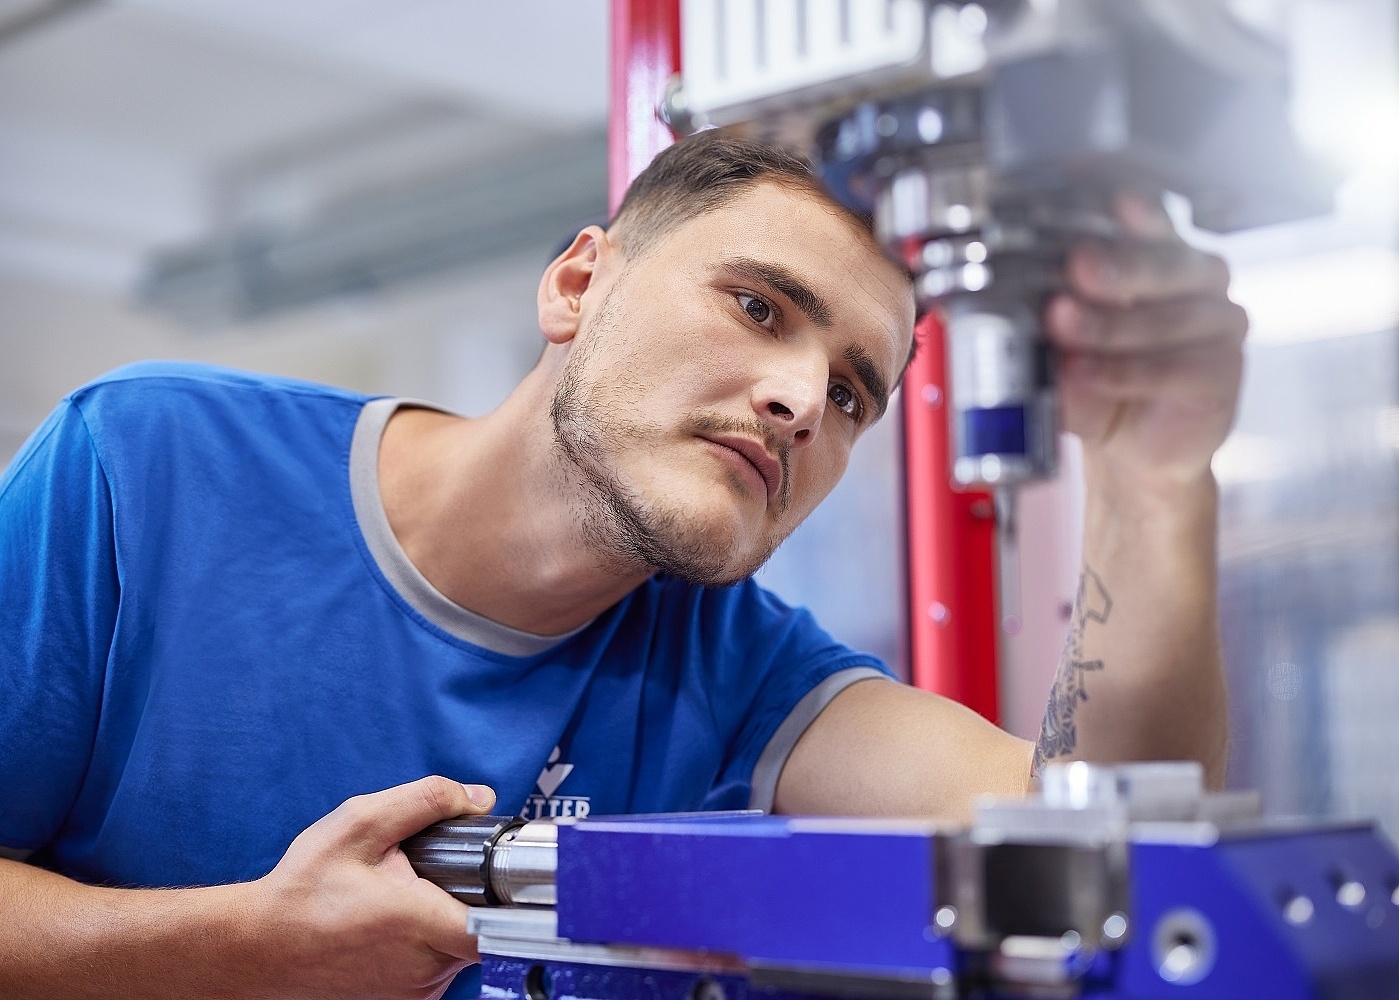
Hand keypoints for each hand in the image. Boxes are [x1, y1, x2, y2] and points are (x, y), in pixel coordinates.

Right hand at [248, 776, 496, 999]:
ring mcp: (415, 991)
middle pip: (483, 927)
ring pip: (461, 946)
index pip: (498, 924)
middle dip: (469, 893)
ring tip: (405, 896)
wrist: (259, 946)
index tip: (500, 872)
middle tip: (433, 871)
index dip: (511, 896)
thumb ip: (425, 801)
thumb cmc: (304, 888)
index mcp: (420, 924)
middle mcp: (424, 968)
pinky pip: (440, 964)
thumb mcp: (360, 823)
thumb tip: (478, 798)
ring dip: (447, 915)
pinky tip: (396, 921)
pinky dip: (429, 939)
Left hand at [1045, 192, 1247, 491]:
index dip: (1131, 205)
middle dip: (1115, 265)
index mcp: (1158, 254)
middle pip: (1162, 261)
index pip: (1150, 215)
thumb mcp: (1060, 346)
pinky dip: (1122, 372)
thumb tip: (1003, 305)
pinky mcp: (1223, 372)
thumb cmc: (1099, 382)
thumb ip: (1043, 321)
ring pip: (1163, 318)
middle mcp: (1196, 279)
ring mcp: (1218, 323)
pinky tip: (1087, 373)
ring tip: (1063, 327)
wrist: (1132, 449)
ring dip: (1108, 325)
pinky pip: (1171, 367)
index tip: (1105, 194)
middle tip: (1078, 266)